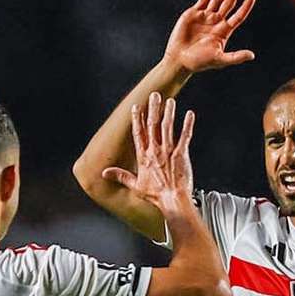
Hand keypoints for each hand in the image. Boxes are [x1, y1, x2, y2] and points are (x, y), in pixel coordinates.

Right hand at [102, 92, 194, 213]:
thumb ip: (120, 176)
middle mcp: (155, 151)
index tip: (136, 107)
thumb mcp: (135, 185)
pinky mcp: (182, 154)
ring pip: (168, 127)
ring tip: (169, 101)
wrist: (173, 200)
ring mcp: (169, 151)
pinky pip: (185, 136)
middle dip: (153, 109)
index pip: (139, 133)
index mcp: (144, 157)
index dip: (137, 119)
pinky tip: (189, 114)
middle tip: (154, 95)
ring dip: (169, 112)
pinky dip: (187, 124)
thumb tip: (104, 173)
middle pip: (153, 125)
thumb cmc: (156, 195)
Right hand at [164, 0, 255, 71]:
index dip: (245, 8)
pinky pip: (202, 1)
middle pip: (228, 5)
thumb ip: (236, 57)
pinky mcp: (193, 14)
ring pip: (216, 0)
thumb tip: (252, 56)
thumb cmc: (200, 62)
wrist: (179, 59)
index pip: (237, 17)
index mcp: (223, 32)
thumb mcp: (220, 59)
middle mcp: (215, 23)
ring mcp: (204, 17)